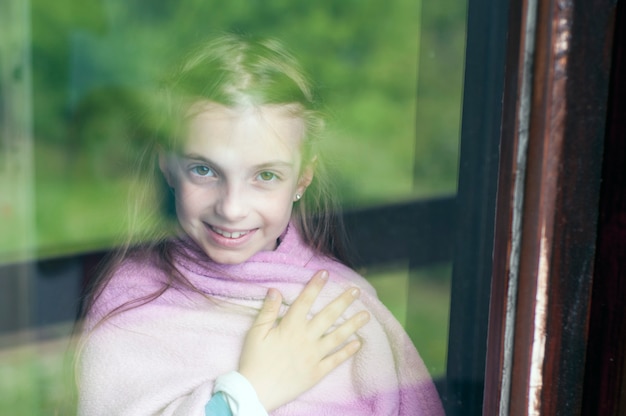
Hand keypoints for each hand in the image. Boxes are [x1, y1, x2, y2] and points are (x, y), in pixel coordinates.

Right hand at [238, 270, 370, 411]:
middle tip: (357, 291)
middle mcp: (305, 339)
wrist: (255, 392)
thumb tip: (275, 290)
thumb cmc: (253, 361)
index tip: (326, 273)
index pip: (305, 301)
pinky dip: (347, 351)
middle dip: (343, 301)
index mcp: (289, 327)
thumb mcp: (255, 333)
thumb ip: (267, 311)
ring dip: (353, 324)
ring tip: (366, 315)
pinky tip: (358, 343)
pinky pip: (335, 360)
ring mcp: (313, 356)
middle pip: (328, 316)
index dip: (315, 285)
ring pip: (337, 337)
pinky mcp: (317, 372)